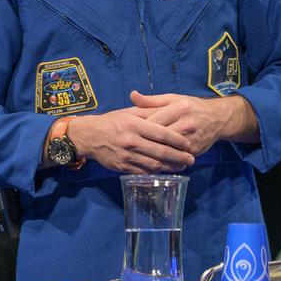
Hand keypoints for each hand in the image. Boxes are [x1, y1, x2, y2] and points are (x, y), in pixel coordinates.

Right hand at [67, 107, 194, 173]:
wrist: (89, 136)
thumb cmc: (113, 121)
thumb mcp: (131, 112)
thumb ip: (151, 111)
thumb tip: (173, 108)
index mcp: (135, 125)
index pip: (162, 134)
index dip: (178, 140)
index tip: (188, 144)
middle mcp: (131, 141)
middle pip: (161, 152)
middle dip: (179, 157)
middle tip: (191, 159)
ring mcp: (126, 156)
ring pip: (154, 165)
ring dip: (171, 167)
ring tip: (183, 166)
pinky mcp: (122, 168)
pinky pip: (143, 172)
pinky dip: (157, 172)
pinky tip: (166, 170)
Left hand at [129, 90, 255, 155]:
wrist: (218, 118)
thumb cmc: (192, 107)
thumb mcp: (173, 99)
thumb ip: (152, 100)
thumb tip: (132, 95)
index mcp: (180, 108)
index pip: (154, 120)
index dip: (140, 128)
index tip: (130, 132)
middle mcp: (187, 123)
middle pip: (159, 137)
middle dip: (144, 142)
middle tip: (130, 147)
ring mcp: (192, 138)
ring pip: (166, 150)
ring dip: (152, 154)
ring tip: (139, 156)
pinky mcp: (194, 150)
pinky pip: (175, 158)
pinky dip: (164, 161)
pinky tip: (153, 162)